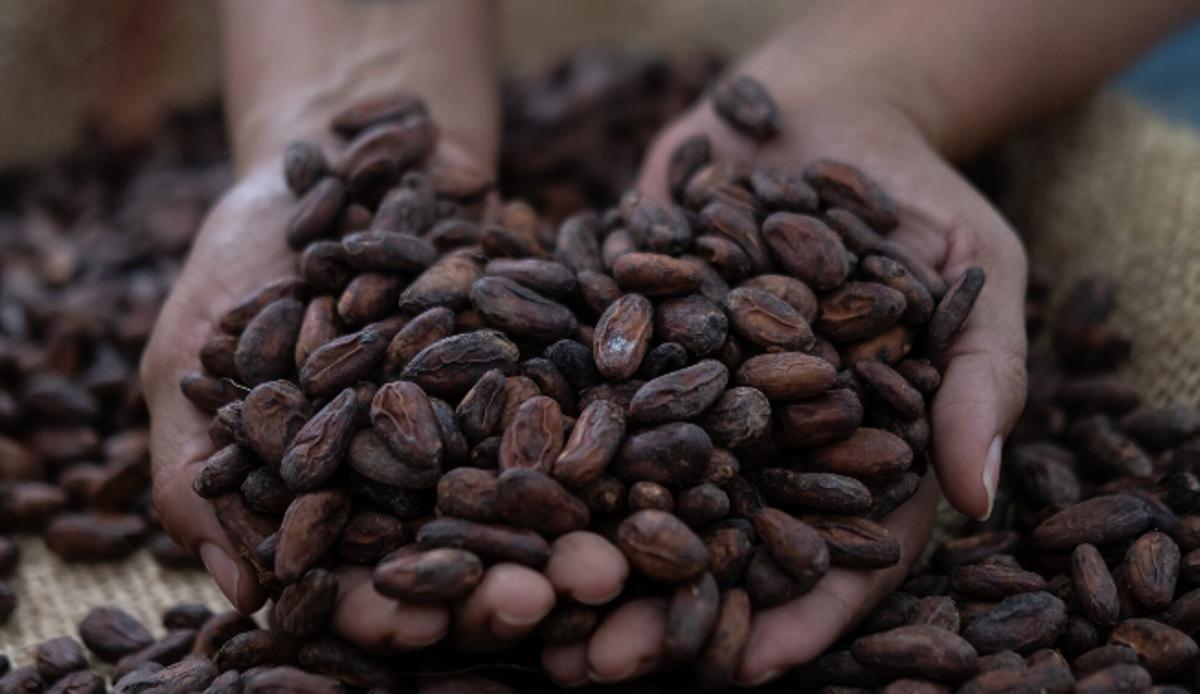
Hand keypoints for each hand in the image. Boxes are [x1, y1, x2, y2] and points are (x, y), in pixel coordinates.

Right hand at [140, 140, 631, 651]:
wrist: (349, 143)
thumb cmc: (248, 254)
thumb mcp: (194, 351)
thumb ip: (198, 472)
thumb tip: (245, 595)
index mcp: (341, 498)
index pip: (361, 583)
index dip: (390, 611)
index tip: (423, 625)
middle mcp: (426, 478)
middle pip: (466, 557)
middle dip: (505, 590)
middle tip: (544, 604)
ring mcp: (497, 425)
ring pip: (539, 504)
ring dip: (575, 542)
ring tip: (608, 568)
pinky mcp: (554, 368)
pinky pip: (592, 415)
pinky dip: (618, 446)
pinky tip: (652, 476)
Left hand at [541, 47, 1027, 686]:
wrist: (826, 108)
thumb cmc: (920, 195)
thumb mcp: (977, 272)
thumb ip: (982, 375)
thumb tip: (976, 492)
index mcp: (849, 452)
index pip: (831, 554)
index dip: (798, 618)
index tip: (752, 670)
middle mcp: (760, 440)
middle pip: (713, 543)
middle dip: (659, 608)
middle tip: (599, 665)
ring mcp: (689, 393)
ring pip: (633, 488)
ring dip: (583, 550)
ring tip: (530, 603)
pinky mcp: (629, 337)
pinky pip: (584, 395)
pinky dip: (542, 440)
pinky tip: (491, 483)